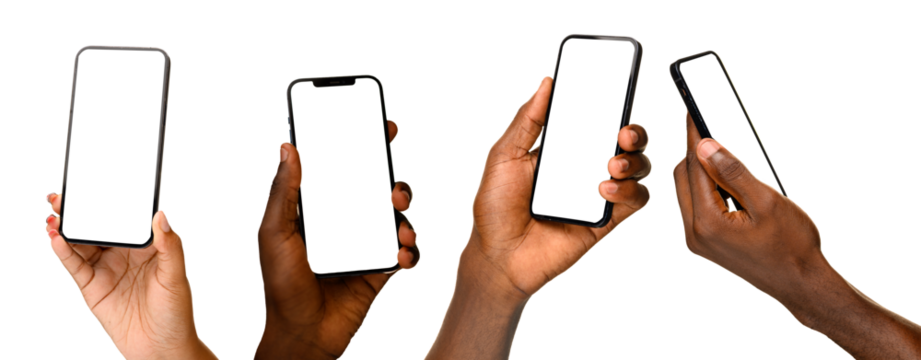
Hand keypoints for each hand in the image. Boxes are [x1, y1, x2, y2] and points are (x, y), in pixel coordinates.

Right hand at [42, 195, 215, 358]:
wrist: (160, 350)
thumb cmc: (176, 313)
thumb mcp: (175, 276)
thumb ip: (169, 245)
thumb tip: (161, 215)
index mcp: (146, 244)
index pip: (123, 217)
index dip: (107, 201)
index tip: (93, 185)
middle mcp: (123, 252)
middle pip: (97, 225)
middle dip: (78, 209)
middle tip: (60, 196)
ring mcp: (105, 268)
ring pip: (80, 242)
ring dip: (65, 228)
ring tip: (54, 216)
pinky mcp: (91, 287)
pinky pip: (74, 265)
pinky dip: (63, 251)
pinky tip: (56, 239)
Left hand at [254, 118, 419, 359]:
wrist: (304, 334)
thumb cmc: (281, 286)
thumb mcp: (275, 233)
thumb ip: (284, 190)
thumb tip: (288, 146)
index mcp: (319, 207)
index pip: (344, 168)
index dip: (364, 145)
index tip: (383, 127)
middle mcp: (345, 221)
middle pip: (378, 188)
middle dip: (394, 183)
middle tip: (392, 190)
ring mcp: (365, 244)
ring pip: (396, 217)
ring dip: (405, 218)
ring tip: (400, 228)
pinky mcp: (381, 268)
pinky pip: (406, 252)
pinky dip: (411, 252)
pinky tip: (402, 256)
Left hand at [467, 75, 651, 301]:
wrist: (498, 257)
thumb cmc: (495, 208)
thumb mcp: (505, 155)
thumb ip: (529, 119)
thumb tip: (548, 82)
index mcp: (564, 149)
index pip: (597, 121)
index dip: (612, 107)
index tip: (616, 94)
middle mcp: (585, 168)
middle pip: (626, 142)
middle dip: (634, 132)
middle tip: (622, 134)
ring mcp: (598, 194)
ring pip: (638, 168)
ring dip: (633, 161)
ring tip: (612, 165)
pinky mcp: (606, 221)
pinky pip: (635, 200)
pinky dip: (629, 190)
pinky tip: (605, 189)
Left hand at [672, 108, 822, 303]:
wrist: (801, 284)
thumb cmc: (792, 245)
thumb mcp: (766, 201)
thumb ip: (733, 172)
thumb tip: (705, 145)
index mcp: (707, 222)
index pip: (692, 168)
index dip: (695, 137)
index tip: (693, 112)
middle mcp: (694, 233)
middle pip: (683, 178)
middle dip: (696, 154)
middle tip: (715, 132)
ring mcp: (697, 241)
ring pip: (688, 192)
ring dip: (703, 172)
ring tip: (728, 158)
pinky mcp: (705, 244)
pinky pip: (697, 207)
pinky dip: (709, 190)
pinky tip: (729, 182)